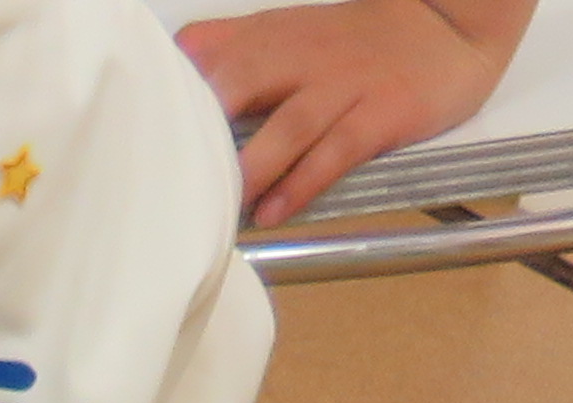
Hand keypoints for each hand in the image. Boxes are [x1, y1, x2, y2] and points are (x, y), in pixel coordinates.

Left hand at [179, 0, 527, 226]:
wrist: (447, 21)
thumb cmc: (351, 41)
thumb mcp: (284, 34)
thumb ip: (226, 53)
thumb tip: (163, 87)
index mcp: (266, 38)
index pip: (201, 54)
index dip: (164, 96)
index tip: (125, 139)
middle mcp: (298, 57)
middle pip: (236, 86)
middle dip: (199, 134)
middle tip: (161, 184)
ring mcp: (342, 85)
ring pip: (286, 126)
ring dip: (248, 170)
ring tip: (216, 210)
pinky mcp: (381, 112)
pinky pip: (335, 150)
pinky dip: (302, 183)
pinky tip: (273, 213)